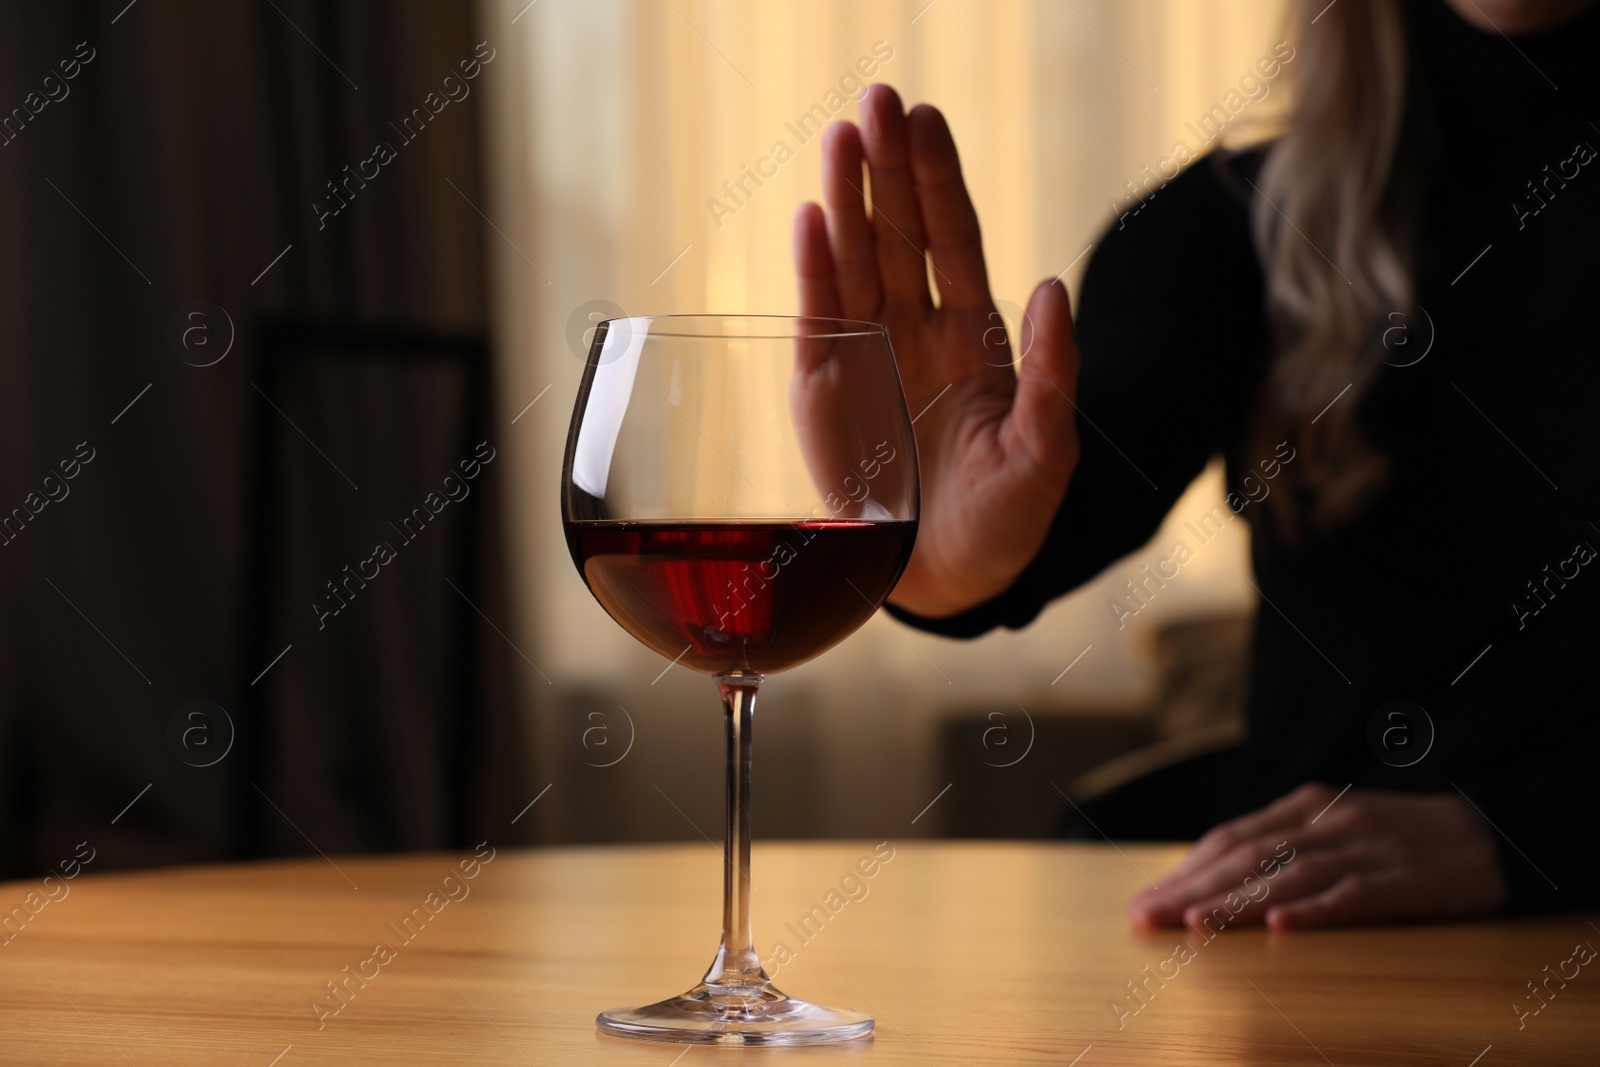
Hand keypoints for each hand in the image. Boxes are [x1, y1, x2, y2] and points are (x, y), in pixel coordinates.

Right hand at [793, 84, 1080, 617]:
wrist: (949, 583)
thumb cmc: (1008, 521)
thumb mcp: (1049, 451)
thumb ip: (1053, 373)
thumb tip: (1052, 287)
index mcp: (972, 338)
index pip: (952, 241)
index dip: (939, 182)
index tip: (925, 120)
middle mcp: (914, 333)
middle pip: (898, 235)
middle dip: (887, 168)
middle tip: (877, 102)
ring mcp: (866, 357)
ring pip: (853, 263)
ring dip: (846, 201)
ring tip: (840, 137)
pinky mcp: (825, 392)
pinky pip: (817, 320)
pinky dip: (812, 272)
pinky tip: (811, 220)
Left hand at [1129, 783, 1508, 930]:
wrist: (1489, 834)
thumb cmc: (1399, 839)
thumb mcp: (1334, 830)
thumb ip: (1283, 847)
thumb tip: (1214, 880)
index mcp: (1304, 808)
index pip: (1230, 839)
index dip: (1184, 870)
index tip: (1144, 901)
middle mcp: (1326, 822)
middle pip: (1247, 855)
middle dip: (1192, 888)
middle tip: (1147, 917)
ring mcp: (1364, 848)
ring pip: (1289, 873)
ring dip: (1237, 899)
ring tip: (1195, 924)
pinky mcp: (1402, 878)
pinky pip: (1352, 895)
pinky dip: (1314, 911)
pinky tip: (1279, 926)